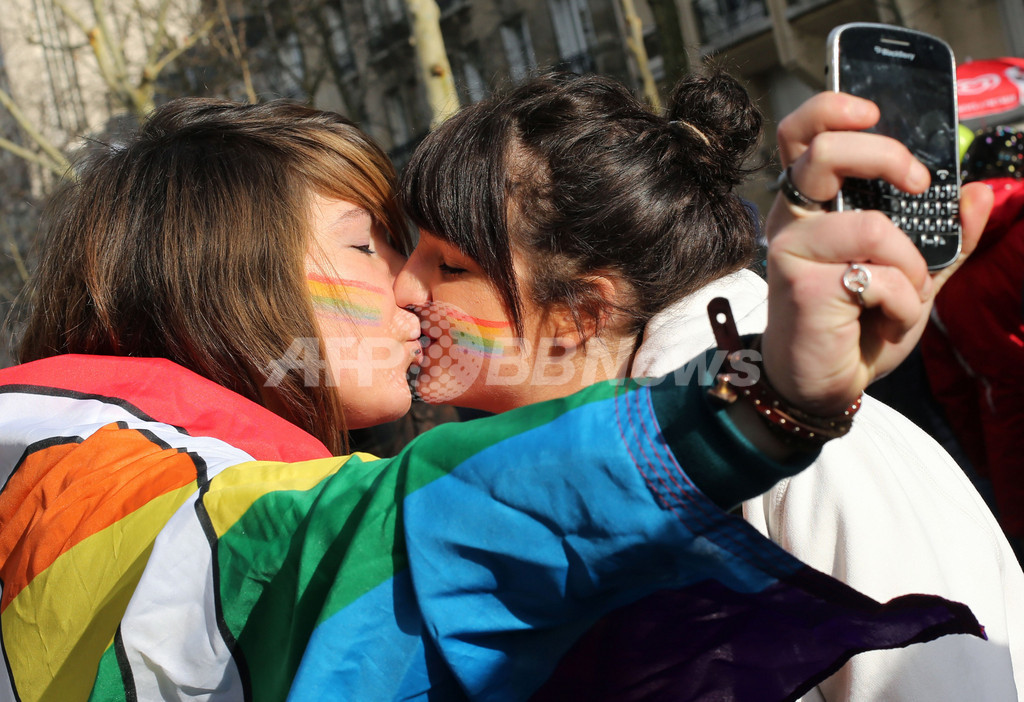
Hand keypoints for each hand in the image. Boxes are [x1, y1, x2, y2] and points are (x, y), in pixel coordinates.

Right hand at [760, 92, 992, 416]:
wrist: (822, 382)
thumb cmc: (856, 325)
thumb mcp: (912, 274)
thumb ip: (945, 237)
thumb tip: (977, 193)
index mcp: (814, 205)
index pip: (801, 135)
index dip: (831, 108)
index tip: (873, 113)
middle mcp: (793, 219)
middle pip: (821, 151)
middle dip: (884, 156)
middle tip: (917, 182)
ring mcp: (792, 251)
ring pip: (872, 226)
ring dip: (910, 266)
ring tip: (905, 295)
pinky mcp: (801, 286)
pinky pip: (878, 276)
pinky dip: (903, 304)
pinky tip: (886, 324)